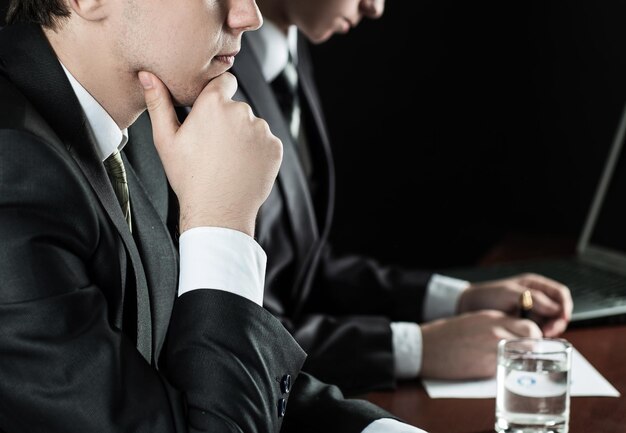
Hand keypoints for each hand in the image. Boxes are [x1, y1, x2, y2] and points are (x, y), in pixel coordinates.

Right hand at [139, 71, 281, 236]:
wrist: (218, 211)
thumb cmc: (188, 177)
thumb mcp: (165, 140)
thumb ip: (158, 103)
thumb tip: (147, 75)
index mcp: (214, 104)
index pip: (224, 80)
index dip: (217, 94)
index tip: (211, 111)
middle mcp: (241, 111)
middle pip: (237, 107)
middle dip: (228, 121)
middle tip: (214, 147)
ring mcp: (261, 130)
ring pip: (252, 126)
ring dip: (243, 137)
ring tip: (228, 160)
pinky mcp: (275, 147)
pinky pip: (266, 143)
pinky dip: (258, 152)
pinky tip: (242, 167)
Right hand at [420, 310, 542, 378]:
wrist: (426, 348)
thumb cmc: (446, 334)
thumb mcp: (474, 321)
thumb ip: (496, 325)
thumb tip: (515, 333)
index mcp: (492, 319)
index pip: (528, 325)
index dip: (533, 335)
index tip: (530, 340)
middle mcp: (496, 333)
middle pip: (532, 339)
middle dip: (535, 347)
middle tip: (529, 353)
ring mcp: (492, 351)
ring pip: (522, 356)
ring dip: (522, 360)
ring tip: (512, 362)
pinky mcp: (486, 369)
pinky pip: (504, 369)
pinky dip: (503, 370)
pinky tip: (490, 367)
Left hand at [456, 273, 572, 336]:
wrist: (469, 307)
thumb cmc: (487, 296)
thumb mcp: (509, 293)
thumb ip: (532, 298)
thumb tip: (555, 308)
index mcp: (535, 285)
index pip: (560, 294)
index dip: (565, 306)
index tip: (562, 318)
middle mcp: (537, 298)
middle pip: (559, 311)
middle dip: (557, 322)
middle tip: (546, 332)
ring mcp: (532, 311)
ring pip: (551, 323)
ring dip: (548, 330)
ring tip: (537, 335)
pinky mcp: (526, 323)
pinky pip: (540, 330)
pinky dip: (539, 335)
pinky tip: (531, 338)